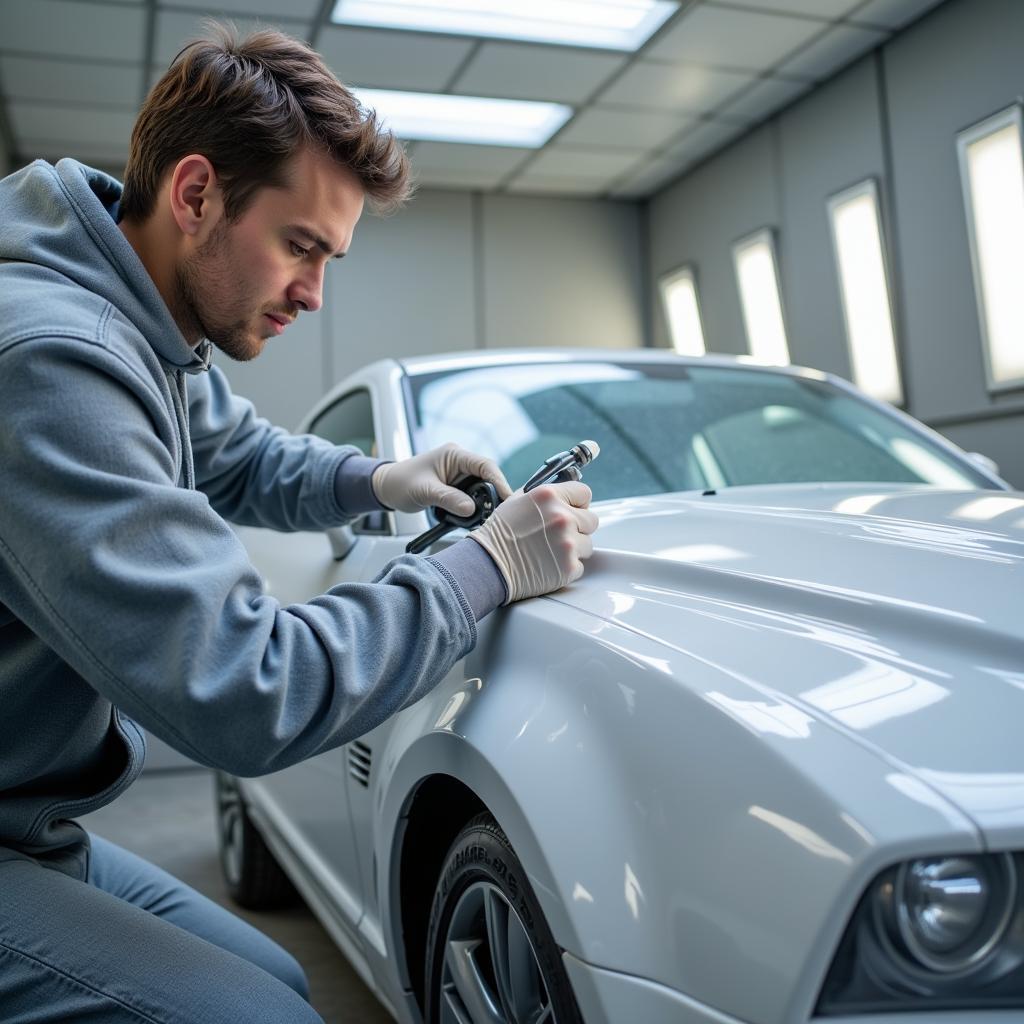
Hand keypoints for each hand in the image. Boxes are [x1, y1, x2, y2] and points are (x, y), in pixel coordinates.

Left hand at [371, 443, 511, 515]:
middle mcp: (461, 462)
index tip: (507, 498)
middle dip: (493, 495)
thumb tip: (471, 509)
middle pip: (488, 477)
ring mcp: (460, 475)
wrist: (387, 488)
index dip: (498, 481)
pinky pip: (473, 497)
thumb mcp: (425, 491)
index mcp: (454, 454)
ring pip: (482, 489)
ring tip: (487, 518)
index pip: (485, 465)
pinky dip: (475, 508)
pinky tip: (475, 518)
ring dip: (484, 503)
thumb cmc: (401, 482)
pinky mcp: (457, 488)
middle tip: (498, 513)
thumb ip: (448, 498)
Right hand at [469, 482, 598, 602]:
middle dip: (578, 527)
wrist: (488, 566)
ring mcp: (568, 543)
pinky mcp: (569, 567)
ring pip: (587, 544)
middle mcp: (561, 517)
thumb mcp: (516, 501)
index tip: (573, 511)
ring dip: (573, 549)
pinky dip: (566, 567)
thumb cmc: (499, 535)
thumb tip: (562, 494)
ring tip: (550, 551)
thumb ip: (544, 495)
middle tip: (558, 535)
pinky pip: (580, 565)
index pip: (584, 493)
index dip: (578, 504)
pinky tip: (548, 564)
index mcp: (548, 496)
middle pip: (591, 520)